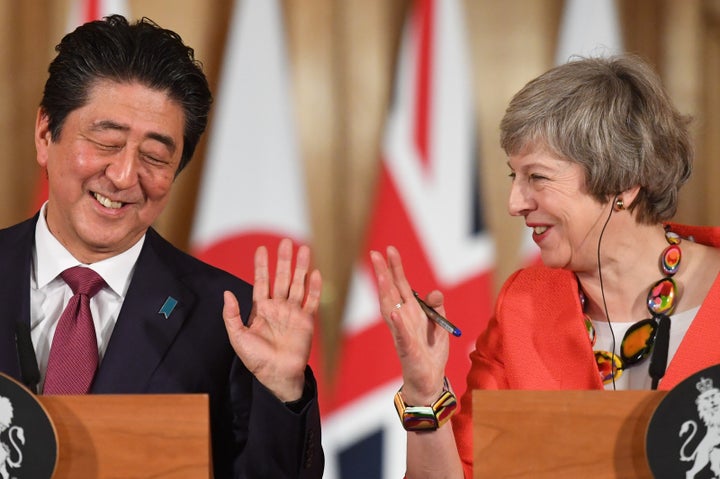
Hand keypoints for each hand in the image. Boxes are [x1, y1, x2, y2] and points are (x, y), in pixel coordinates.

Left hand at [223, 238, 321, 401]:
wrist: (277, 375)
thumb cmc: (256, 359)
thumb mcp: (237, 336)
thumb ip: (231, 315)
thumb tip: (227, 293)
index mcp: (261, 309)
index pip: (262, 282)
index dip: (261, 266)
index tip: (261, 249)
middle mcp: (278, 308)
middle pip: (282, 278)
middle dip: (283, 260)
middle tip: (285, 242)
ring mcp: (293, 313)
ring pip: (297, 284)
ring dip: (300, 268)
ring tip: (303, 249)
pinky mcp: (306, 321)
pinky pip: (312, 301)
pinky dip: (314, 288)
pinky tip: (315, 274)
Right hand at [370, 246, 448, 404]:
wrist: (430, 381)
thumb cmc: (431, 353)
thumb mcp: (440, 325)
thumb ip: (437, 307)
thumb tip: (435, 292)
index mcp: (410, 312)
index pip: (400, 285)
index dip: (395, 268)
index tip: (390, 250)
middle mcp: (402, 319)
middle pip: (390, 292)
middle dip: (383, 273)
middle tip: (375, 253)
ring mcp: (402, 333)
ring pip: (390, 309)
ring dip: (385, 293)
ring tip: (381, 276)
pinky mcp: (407, 349)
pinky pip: (401, 335)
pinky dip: (398, 324)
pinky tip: (394, 312)